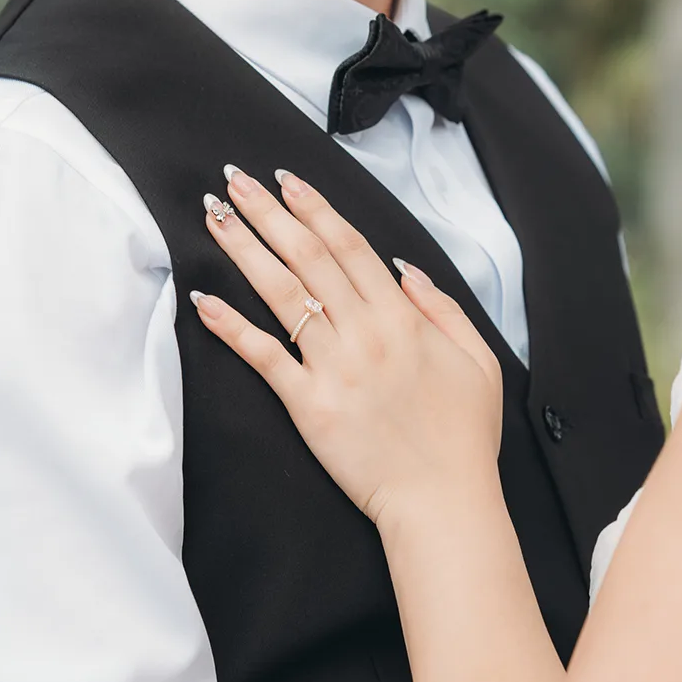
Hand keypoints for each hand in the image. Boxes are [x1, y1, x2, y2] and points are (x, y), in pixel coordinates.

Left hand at [192, 166, 504, 527]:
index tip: (286, 180)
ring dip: (245, 250)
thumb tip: (405, 268)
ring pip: (282, 293)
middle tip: (235, 179)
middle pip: (308, 256)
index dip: (315, 208)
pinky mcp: (309, 406)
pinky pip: (264, 357)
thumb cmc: (463, 437)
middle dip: (268, 212)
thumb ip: (441, 306)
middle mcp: (365, 333)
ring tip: (216, 217)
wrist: (444, 501)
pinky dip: (232, 327)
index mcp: (402, 318)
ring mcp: (334, 368)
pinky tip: (205, 300)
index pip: (349, 246)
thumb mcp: (477, 359)